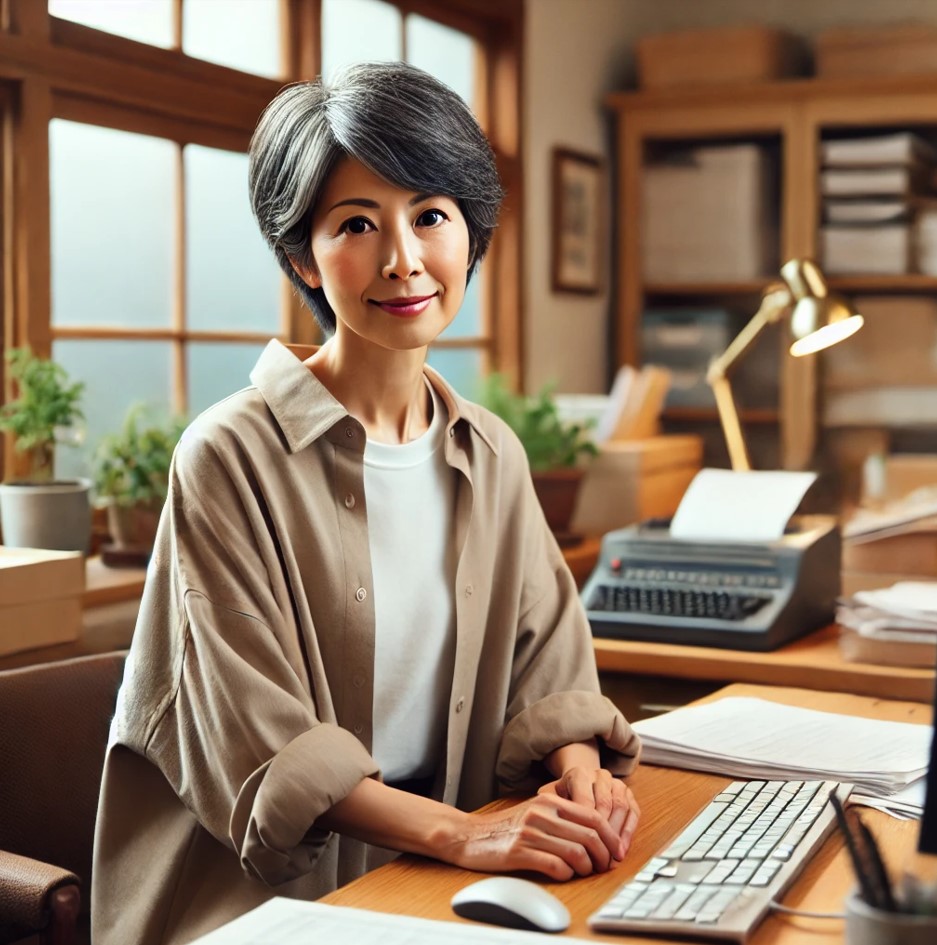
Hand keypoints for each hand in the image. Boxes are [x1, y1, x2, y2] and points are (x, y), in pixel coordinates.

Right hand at [446, 793, 624, 880]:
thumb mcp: (534, 812)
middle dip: (604, 856)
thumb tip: (597, 835)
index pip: (594, 816)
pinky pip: (555, 866)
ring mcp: (530, 832)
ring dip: (587, 868)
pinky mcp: (519, 852)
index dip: (611, 837)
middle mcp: (542, 813)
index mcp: (549, 801)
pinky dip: (566, 874)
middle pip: (590, 836)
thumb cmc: (504, 828)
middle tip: (604, 867)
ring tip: (584, 873)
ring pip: (577, 852)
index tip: (616, 852)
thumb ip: (562, 817)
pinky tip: (563, 874)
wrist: (467, 835)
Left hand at [538, 767, 639, 858]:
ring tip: (611, 857)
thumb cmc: (561, 799)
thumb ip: (548, 810)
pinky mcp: (628, 793)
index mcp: (579, 774)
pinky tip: (622, 849)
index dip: (585, 828)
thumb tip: (548, 829)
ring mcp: (616, 782)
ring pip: (620, 808)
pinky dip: (629, 832)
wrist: (576, 785)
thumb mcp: (550, 800)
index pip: (585, 802)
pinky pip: (633, 811)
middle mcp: (599, 775)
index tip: (582, 849)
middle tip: (599, 858)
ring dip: (617, 835)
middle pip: (605, 805)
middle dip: (603, 835)